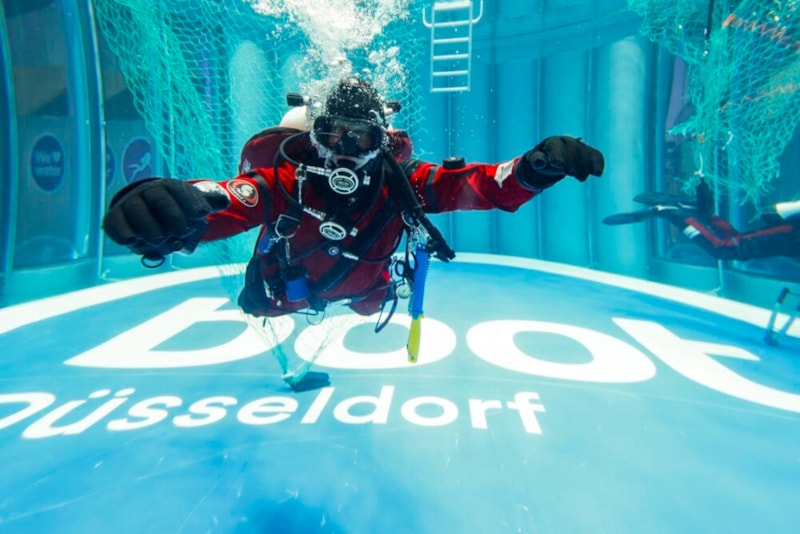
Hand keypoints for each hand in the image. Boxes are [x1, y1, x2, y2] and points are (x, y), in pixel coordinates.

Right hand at [103, 178, 229, 262]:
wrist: (143, 208)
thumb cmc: (174, 209)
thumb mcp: (192, 203)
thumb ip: (209, 203)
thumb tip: (224, 202)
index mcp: (169, 188)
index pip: (180, 192)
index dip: (191, 202)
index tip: (202, 214)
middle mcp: (148, 192)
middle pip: (159, 200)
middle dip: (172, 215)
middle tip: (182, 231)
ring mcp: (130, 204)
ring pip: (137, 211)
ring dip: (149, 227)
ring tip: (160, 240)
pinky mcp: (114, 219)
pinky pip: (114, 223)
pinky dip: (122, 232)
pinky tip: (133, 240)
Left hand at [525, 136, 603, 181]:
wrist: (551, 161)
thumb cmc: (542, 161)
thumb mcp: (535, 161)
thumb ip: (537, 160)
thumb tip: (540, 162)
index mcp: (552, 143)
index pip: (555, 146)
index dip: (558, 155)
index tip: (558, 165)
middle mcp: (566, 141)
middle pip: (573, 148)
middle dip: (573, 160)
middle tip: (571, 173)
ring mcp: (578, 146)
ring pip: (585, 152)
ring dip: (585, 165)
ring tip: (580, 179)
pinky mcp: (587, 153)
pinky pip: (595, 155)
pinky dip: (598, 163)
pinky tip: (598, 173)